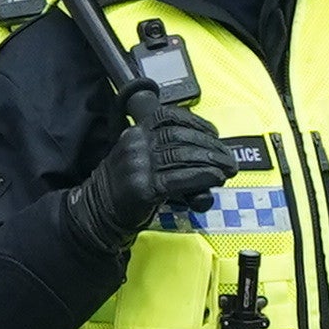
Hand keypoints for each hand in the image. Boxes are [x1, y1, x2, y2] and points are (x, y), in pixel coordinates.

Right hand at [77, 106, 247, 246]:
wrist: (99, 211)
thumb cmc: (125, 186)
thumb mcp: (140, 157)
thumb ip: (165, 150)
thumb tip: (205, 153)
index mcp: (136, 132)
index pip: (170, 118)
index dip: (197, 123)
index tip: (215, 133)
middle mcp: (136, 144)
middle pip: (181, 138)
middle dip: (211, 147)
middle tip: (229, 158)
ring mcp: (138, 165)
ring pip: (184, 157)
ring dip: (212, 162)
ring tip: (228, 169)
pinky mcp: (144, 187)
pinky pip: (180, 178)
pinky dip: (203, 177)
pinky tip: (216, 178)